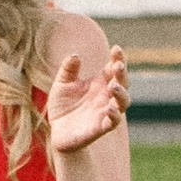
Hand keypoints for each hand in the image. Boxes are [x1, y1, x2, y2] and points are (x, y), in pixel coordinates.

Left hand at [47, 41, 128, 156]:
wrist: (57, 132)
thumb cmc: (63, 106)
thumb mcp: (61, 84)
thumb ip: (68, 70)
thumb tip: (75, 55)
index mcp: (100, 83)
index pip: (114, 68)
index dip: (118, 58)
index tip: (116, 49)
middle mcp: (106, 96)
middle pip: (122, 83)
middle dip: (122, 74)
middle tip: (117, 65)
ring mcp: (106, 111)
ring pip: (123, 102)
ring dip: (121, 93)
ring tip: (112, 86)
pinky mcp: (101, 128)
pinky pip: (113, 122)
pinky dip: (114, 115)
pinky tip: (109, 109)